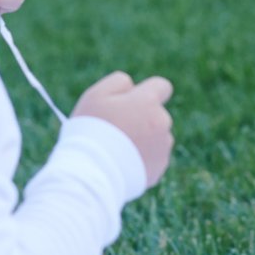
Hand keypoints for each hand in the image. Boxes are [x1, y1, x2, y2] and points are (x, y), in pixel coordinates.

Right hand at [73, 71, 174, 187]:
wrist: (93, 172)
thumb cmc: (91, 130)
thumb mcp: (96, 95)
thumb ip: (118, 82)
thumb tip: (132, 86)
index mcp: (148, 101)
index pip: (162, 86)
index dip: (147, 92)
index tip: (135, 100)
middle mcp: (162, 121)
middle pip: (156, 114)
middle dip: (140, 119)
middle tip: (115, 130)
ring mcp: (163, 146)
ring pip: (155, 137)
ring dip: (142, 139)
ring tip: (116, 150)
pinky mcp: (160, 167)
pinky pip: (153, 158)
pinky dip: (141, 159)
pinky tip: (122, 163)